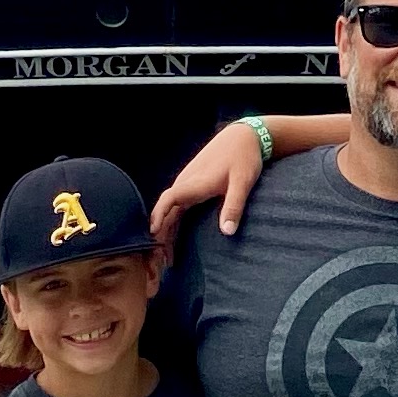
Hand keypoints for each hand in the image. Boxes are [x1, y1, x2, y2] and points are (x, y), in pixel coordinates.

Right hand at [151, 119, 268, 251]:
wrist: (243, 136)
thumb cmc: (244, 158)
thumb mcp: (242, 182)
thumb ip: (234, 206)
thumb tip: (227, 233)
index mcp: (195, 183)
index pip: (169, 200)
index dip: (159, 216)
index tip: (153, 234)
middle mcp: (186, 182)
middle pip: (166, 209)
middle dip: (160, 232)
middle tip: (161, 260)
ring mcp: (188, 182)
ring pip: (170, 207)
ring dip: (166, 228)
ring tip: (166, 253)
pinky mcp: (193, 183)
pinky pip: (176, 204)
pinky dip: (172, 220)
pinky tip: (174, 234)